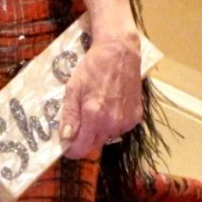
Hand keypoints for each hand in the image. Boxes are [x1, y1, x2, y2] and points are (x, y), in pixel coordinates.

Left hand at [59, 35, 142, 158]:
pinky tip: (110, 105)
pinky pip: (119, 128)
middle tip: (78, 121)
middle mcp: (112, 123)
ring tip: (96, 107)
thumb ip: (69, 115)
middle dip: (84, 138)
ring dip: (99, 129)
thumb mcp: (73, 88)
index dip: (71, 149)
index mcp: (94, 116)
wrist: (119, 53)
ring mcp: (126, 121)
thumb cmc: (93, 67)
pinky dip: (112, 122)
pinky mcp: (136, 117)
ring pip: (107, 137)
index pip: (80, 148)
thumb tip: (66, 137)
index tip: (66, 144)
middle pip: (94, 145)